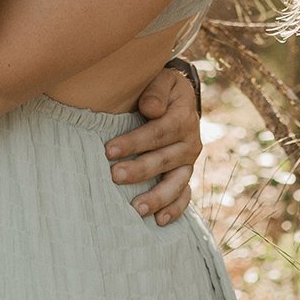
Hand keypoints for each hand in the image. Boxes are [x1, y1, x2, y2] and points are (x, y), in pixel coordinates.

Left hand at [106, 66, 201, 225]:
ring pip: (177, 182)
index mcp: (183, 116)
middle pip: (165, 159)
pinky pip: (185, 195)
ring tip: (136, 208)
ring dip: (157, 197)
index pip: (159, 131)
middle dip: (139, 170)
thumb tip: (150, 109)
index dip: (135, 141)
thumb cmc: (161, 88)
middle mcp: (190, 141)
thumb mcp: (162, 78)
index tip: (109, 150)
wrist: (177, 96)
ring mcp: (188, 161)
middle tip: (114, 176)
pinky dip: (175, 209)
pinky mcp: (185, 174)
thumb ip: (155, 91)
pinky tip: (160, 221)